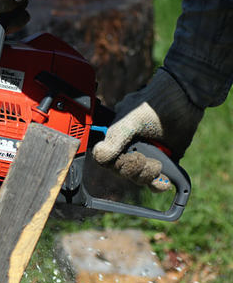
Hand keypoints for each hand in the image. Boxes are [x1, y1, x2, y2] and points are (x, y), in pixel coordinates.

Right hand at [92, 69, 203, 190]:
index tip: (126, 157)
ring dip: (146, 176)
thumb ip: (113, 140)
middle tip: (142, 158)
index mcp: (117, 138)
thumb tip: (99, 156)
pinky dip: (159, 184)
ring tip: (157, 164)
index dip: (115, 164)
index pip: (108, 161)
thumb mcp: (127, 123)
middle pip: (123, 172)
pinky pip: (157, 180)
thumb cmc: (152, 105)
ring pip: (139, 178)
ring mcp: (148, 155)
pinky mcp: (166, 160)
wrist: (183, 98)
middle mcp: (130, 148)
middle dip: (133, 169)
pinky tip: (163, 181)